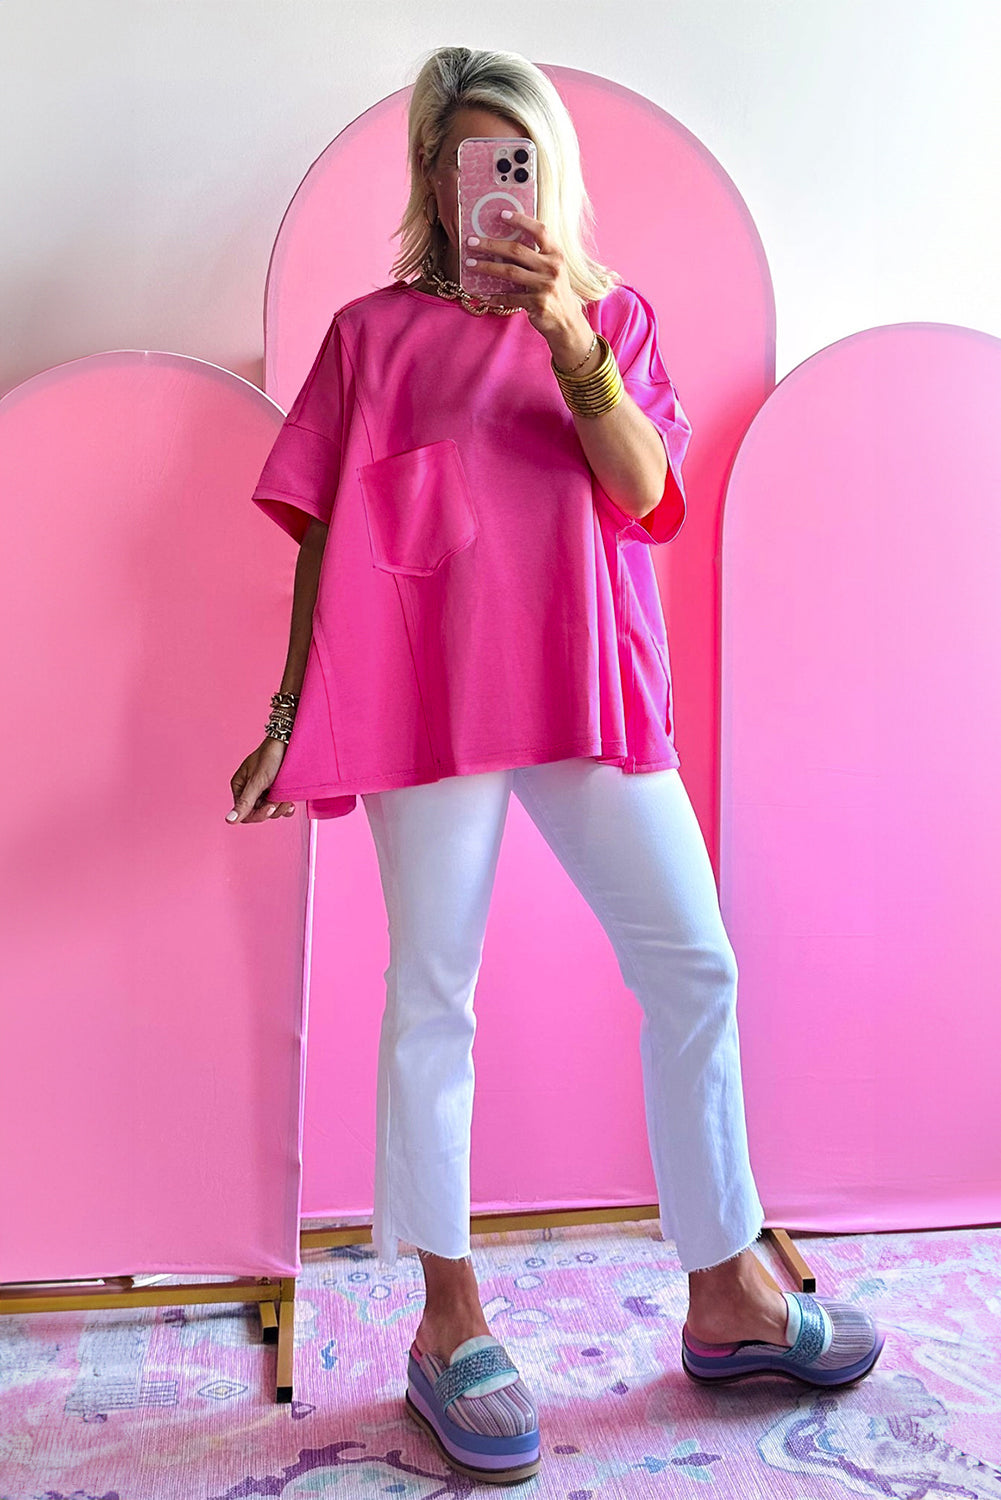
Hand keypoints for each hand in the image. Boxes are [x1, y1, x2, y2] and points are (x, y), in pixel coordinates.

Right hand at [227, 737, 295, 822]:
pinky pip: (280, 808)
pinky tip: (290, 802)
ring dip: (280, 806)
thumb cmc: (271, 756)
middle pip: (258, 813)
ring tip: (285, 796)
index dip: (257, 815)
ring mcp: (265, 792)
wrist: (289, 742)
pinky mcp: (277, 792)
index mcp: (240, 787)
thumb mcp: (257, 781)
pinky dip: (286, 806)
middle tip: (279, 800)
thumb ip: (245, 802)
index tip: (270, 808)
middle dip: (271, 809)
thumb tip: (230, 820)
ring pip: (271, 812)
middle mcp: (251, 791)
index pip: (244, 813)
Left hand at [464, 210, 593, 361]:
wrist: (567, 321)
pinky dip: (495, 296)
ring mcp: (544, 285)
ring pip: (509, 272)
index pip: (540, 230)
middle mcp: (552, 267)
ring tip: (470, 263)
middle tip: (471, 242)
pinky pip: (510, 297)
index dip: (521, 220)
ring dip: (487, 267)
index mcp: (556, 254)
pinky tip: (483, 294)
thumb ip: (536, 256)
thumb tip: (504, 243)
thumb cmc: (554, 291)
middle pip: (516, 250)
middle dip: (491, 244)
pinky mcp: (537, 303)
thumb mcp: (552, 269)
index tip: (502, 214)